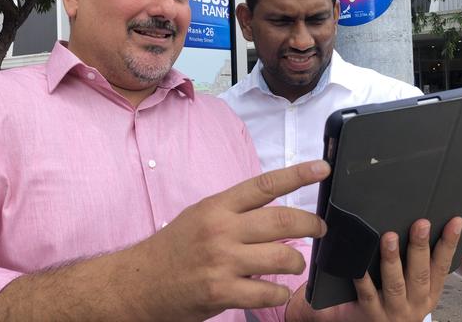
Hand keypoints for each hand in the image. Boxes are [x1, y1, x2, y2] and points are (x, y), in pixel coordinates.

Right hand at [128, 160, 330, 320]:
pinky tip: (273, 290)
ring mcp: (222, 261)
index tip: (321, 168)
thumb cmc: (174, 248)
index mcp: (218, 206)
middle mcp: (221, 229)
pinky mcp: (221, 292)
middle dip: (311, 224)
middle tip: (320, 228)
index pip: (265, 185)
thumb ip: (236, 211)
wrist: (140, 283)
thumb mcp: (201, 215)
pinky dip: (279, 292)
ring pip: (282, 257)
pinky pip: (268, 292)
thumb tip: (276, 208)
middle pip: (282, 220)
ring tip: (294, 263)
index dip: (298, 174)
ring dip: (297, 262)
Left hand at [285, 217, 461, 321]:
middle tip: (421, 223)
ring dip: (392, 259)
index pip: (443, 265)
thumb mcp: (425, 290)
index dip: (450, 243)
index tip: (456, 222)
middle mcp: (415, 302)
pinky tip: (360, 264)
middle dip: (420, 247)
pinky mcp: (371, 312)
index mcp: (430, 292)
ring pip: (394, 283)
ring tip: (390, 237)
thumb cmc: (402, 303)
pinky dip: (363, 279)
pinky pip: (367, 294)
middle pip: (420, 273)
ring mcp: (393, 309)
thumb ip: (437, 268)